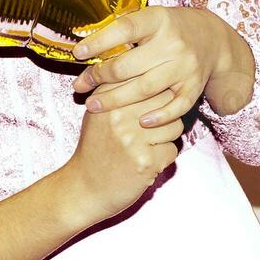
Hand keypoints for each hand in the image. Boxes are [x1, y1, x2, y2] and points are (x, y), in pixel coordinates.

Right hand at [61, 79, 185, 225]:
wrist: (84, 189)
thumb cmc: (96, 149)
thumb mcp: (98, 113)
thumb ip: (118, 91)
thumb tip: (150, 70)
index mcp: (108, 98)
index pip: (149, 80)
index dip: (156, 93)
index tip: (149, 105)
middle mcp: (119, 115)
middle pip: (167, 100)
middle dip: (165, 114)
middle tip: (149, 130)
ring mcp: (132, 139)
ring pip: (175, 125)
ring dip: (166, 138)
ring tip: (145, 147)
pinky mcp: (145, 161)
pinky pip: (173, 150)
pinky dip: (163, 158)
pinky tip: (145, 162)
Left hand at [71, 5, 248, 126]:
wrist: (212, 38)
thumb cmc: (169, 29)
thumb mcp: (150, 18)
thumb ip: (123, 30)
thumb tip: (83, 46)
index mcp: (159, 20)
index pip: (125, 29)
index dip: (99, 42)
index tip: (78, 54)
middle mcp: (173, 43)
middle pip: (129, 65)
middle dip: (99, 77)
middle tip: (80, 86)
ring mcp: (185, 67)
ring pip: (145, 88)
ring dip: (115, 99)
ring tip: (93, 105)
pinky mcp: (194, 87)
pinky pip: (175, 107)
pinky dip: (158, 117)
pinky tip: (140, 122)